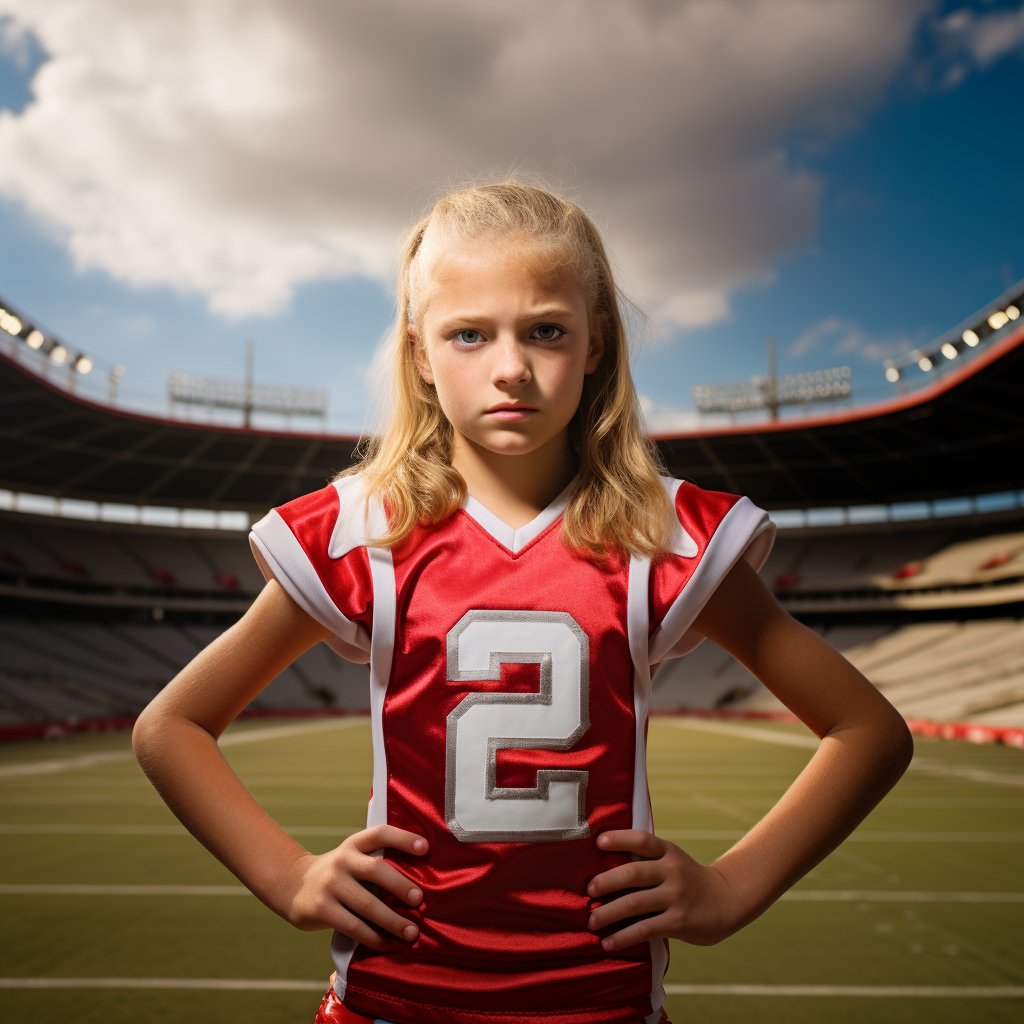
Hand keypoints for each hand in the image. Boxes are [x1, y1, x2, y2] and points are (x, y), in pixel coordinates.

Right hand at [277, 825, 427, 951]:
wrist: (293, 885)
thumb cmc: (338, 874)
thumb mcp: (352, 859)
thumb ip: (375, 864)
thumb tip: (417, 886)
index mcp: (354, 844)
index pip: (380, 834)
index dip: (403, 838)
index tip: (425, 847)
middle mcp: (342, 860)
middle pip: (376, 869)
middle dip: (401, 885)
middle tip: (420, 900)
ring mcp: (330, 884)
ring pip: (367, 904)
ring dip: (392, 920)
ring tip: (412, 932)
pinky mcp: (321, 909)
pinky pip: (353, 926)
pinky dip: (373, 937)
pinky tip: (386, 943)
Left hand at [587, 830, 738, 949]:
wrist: (727, 900)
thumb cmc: (687, 878)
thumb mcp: (673, 860)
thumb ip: (647, 860)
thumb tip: (603, 867)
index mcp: (668, 851)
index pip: (642, 840)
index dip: (620, 838)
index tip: (599, 842)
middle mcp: (672, 871)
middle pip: (634, 873)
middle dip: (607, 882)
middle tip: (588, 891)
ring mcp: (676, 897)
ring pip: (635, 903)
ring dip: (609, 913)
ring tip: (591, 922)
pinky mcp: (679, 922)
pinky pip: (645, 929)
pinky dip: (623, 937)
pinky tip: (608, 943)